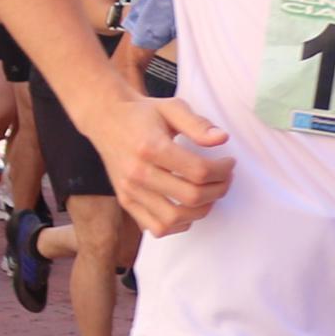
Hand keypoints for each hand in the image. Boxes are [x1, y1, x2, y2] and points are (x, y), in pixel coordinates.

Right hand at [94, 94, 236, 240]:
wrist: (106, 119)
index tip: (228, 163)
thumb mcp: (172, 107)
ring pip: (175, 218)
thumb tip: (221, 139)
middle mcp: (138, 173)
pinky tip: (187, 208)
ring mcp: (130, 190)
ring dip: (201, 210)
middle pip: (191, 196)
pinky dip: (177, 224)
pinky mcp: (126, 201)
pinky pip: (156, 228)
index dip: (222, 171)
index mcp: (151, 147)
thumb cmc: (142, 113)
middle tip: (225, 179)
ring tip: (209, 194)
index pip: (198, 171)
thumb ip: (198, 124)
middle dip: (218, 190)